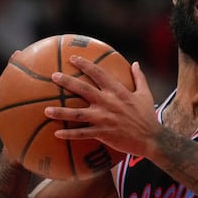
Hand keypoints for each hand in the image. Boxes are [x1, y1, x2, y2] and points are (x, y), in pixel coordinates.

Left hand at [44, 58, 159, 156]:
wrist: (151, 139)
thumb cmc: (147, 116)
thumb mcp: (145, 93)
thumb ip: (139, 77)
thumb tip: (136, 63)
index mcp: (118, 91)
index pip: (99, 74)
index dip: (85, 65)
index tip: (73, 58)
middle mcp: (108, 103)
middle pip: (83, 89)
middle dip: (67, 82)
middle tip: (54, 76)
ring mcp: (104, 119)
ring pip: (77, 114)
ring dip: (61, 112)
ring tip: (46, 110)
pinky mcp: (103, 133)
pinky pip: (82, 134)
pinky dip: (69, 134)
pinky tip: (56, 134)